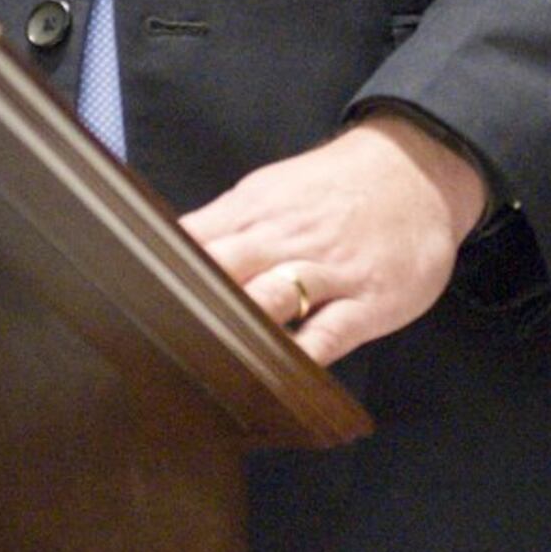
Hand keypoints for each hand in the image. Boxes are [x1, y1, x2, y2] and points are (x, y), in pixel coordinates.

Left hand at [179, 112, 489, 366]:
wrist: (419, 169)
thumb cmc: (334, 190)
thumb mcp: (270, 192)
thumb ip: (223, 226)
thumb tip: (165, 256)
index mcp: (251, 211)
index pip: (191, 243)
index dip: (158, 276)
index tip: (132, 307)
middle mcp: (281, 239)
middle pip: (222, 273)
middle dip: (190, 309)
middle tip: (159, 350)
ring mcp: (327, 271)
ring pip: (271, 300)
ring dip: (240, 331)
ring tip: (209, 370)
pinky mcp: (369, 301)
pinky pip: (329, 335)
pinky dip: (303, 360)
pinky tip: (278, 382)